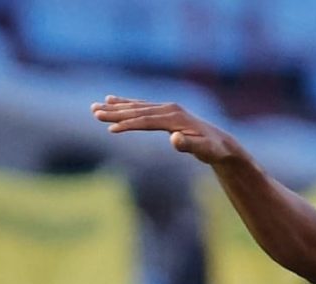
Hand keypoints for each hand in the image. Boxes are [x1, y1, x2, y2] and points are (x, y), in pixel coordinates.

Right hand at [91, 96, 243, 164]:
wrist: (220, 143)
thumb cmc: (212, 149)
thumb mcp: (204, 150)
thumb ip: (190, 145)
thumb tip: (174, 140)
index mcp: (175, 117)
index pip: (146, 120)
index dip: (128, 125)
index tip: (110, 129)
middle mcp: (169, 109)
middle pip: (137, 110)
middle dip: (115, 112)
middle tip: (94, 112)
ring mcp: (166, 108)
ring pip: (136, 106)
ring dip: (115, 107)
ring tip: (95, 107)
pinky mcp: (164, 111)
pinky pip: (141, 106)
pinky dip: (126, 103)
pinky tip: (112, 100)